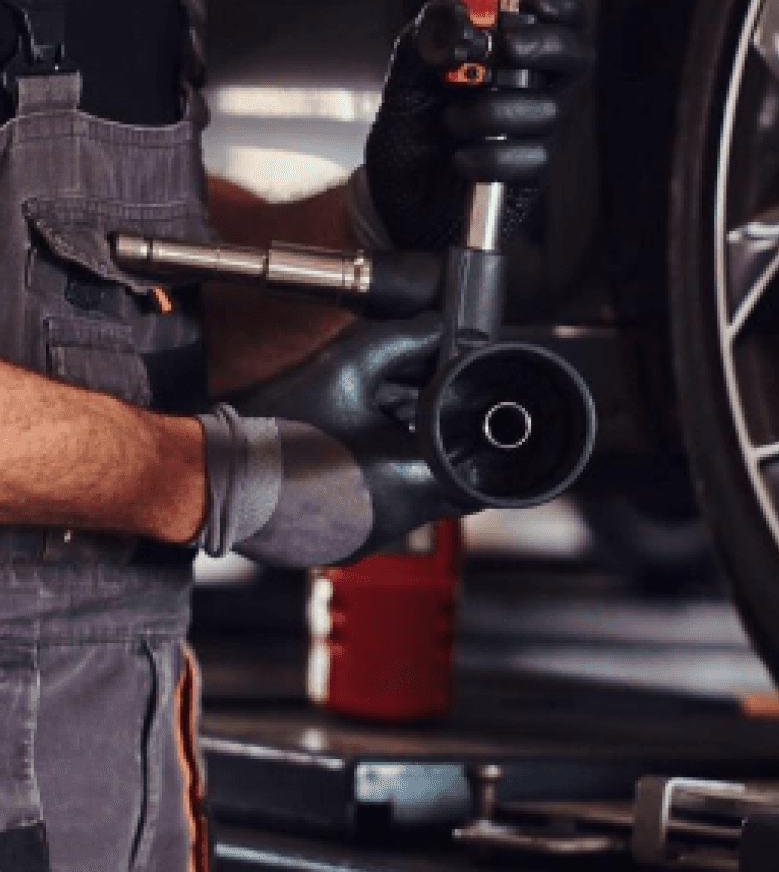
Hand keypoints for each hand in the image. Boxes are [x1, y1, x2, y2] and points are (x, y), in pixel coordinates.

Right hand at [196, 315, 473, 566]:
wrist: (209, 477)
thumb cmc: (275, 428)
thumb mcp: (348, 367)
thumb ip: (404, 342)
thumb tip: (437, 326)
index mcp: (412, 481)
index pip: (477, 471)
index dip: (472, 439)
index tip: (461, 415)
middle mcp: (396, 520)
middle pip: (446, 484)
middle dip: (438, 447)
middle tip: (415, 414)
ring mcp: (367, 538)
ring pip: (411, 499)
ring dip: (405, 466)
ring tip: (375, 428)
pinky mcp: (339, 545)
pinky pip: (376, 513)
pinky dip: (373, 485)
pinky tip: (348, 454)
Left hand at [362, 0, 591, 250]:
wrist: (393, 190)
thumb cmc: (411, 124)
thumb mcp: (408, 71)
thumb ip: (430, 33)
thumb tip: (462, 19)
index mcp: (513, 52)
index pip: (560, 19)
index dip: (559, 4)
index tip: (530, 1)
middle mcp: (535, 87)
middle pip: (577, 56)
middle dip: (545, 45)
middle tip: (505, 47)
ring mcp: (537, 130)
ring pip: (549, 110)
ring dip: (493, 109)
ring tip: (451, 121)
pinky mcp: (531, 173)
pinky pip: (533, 158)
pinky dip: (491, 156)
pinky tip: (460, 159)